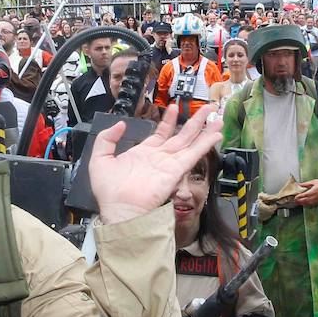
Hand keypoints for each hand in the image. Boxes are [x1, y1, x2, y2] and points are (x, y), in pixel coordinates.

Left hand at [89, 100, 222, 224]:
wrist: (119, 209)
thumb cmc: (108, 190)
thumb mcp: (100, 158)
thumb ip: (107, 139)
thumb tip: (120, 124)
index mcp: (143, 154)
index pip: (161, 134)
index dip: (168, 121)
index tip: (173, 108)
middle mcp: (159, 158)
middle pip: (181, 136)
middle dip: (194, 122)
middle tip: (206, 108)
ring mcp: (168, 164)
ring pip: (190, 142)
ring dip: (204, 130)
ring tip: (216, 117)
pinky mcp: (175, 171)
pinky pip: (193, 154)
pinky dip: (205, 144)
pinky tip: (216, 134)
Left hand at [293, 179, 317, 207]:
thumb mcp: (314, 182)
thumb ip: (306, 184)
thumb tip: (299, 184)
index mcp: (313, 191)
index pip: (304, 195)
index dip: (298, 197)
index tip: (295, 196)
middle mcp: (314, 197)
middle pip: (304, 201)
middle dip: (299, 201)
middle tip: (295, 200)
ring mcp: (316, 200)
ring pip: (307, 204)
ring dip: (302, 203)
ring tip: (298, 202)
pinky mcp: (317, 202)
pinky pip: (311, 205)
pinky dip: (306, 205)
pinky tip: (304, 203)